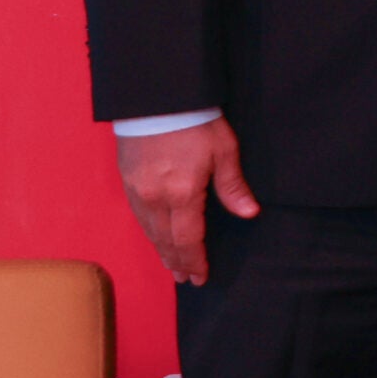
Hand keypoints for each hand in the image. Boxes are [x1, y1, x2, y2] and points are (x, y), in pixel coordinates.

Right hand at [114, 117, 258, 286]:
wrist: (156, 98)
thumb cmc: (195, 121)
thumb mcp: (224, 151)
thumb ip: (233, 186)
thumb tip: (249, 214)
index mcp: (181, 193)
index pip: (188, 239)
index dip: (195, 260)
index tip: (201, 276)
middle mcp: (154, 198)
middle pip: (165, 241)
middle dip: (177, 262)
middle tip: (186, 279)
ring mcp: (136, 191)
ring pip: (149, 231)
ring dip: (162, 251)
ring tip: (172, 266)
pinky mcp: (127, 181)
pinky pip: (139, 217)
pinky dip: (150, 233)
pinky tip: (157, 237)